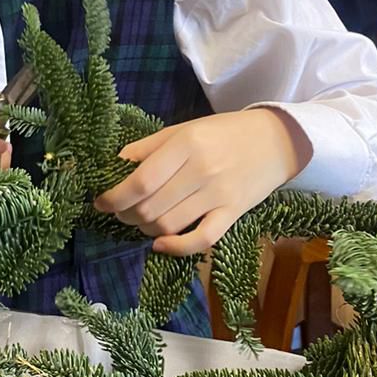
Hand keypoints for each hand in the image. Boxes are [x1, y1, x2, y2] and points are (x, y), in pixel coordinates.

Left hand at [94, 109, 311, 256]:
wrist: (276, 140)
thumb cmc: (224, 132)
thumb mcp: (184, 128)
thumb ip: (149, 147)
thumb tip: (115, 164)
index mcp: (186, 144)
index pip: (141, 181)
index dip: (115, 197)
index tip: (101, 202)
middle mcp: (201, 170)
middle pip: (151, 207)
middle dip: (126, 215)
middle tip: (121, 212)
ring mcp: (219, 195)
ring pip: (169, 225)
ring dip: (145, 229)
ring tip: (141, 221)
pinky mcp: (233, 214)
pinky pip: (201, 239)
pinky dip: (176, 247)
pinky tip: (160, 244)